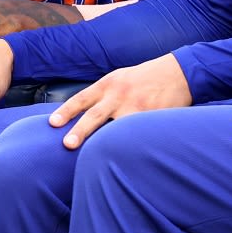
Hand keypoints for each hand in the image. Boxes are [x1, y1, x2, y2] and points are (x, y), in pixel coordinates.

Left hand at [47, 54, 192, 148]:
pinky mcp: (151, 117)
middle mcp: (119, 95)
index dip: (66, 111)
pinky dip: (130, 146)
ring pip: (115, 128)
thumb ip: (103, 95)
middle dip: (80, 130)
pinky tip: (124, 160)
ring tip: (95, 160)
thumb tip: (82, 115)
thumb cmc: (146, 77)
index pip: (82, 98)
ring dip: (104, 143)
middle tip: (67, 144)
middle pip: (95, 115)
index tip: (53, 124)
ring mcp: (136, 107)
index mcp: (109, 84)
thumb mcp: (121, 78)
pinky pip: (137, 134)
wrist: (179, 72)